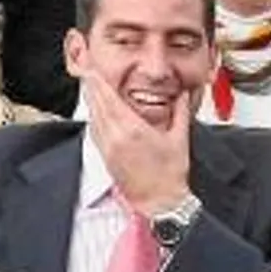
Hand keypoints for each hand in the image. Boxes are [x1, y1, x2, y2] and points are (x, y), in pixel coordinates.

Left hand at [83, 70, 192, 215]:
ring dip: (91, 102)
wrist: (159, 202)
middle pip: (96, 105)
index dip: (99, 82)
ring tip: (90, 88)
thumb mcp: (179, 139)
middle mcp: (116, 138)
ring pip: (93, 118)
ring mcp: (109, 149)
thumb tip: (182, 94)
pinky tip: (96, 113)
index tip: (94, 69)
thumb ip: (180, 112)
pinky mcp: (106, 158)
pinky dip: (94, 119)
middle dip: (91, 87)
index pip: (109, 98)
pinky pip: (94, 133)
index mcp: (133, 130)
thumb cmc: (170, 175)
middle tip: (88, 71)